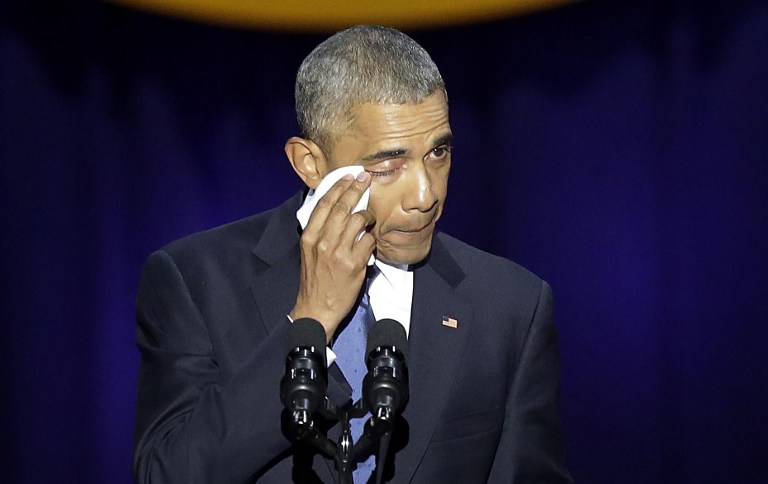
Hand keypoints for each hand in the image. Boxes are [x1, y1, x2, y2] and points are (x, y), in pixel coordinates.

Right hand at [290, 171, 375, 341]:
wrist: (316, 308)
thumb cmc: (315, 279)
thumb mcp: (308, 252)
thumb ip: (319, 232)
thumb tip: (335, 210)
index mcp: (309, 237)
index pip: (324, 204)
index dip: (338, 187)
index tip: (348, 177)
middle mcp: (322, 242)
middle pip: (342, 208)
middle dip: (355, 190)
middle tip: (365, 179)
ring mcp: (338, 253)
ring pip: (358, 221)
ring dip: (368, 214)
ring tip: (370, 214)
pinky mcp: (354, 264)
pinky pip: (368, 241)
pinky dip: (372, 237)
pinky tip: (370, 238)